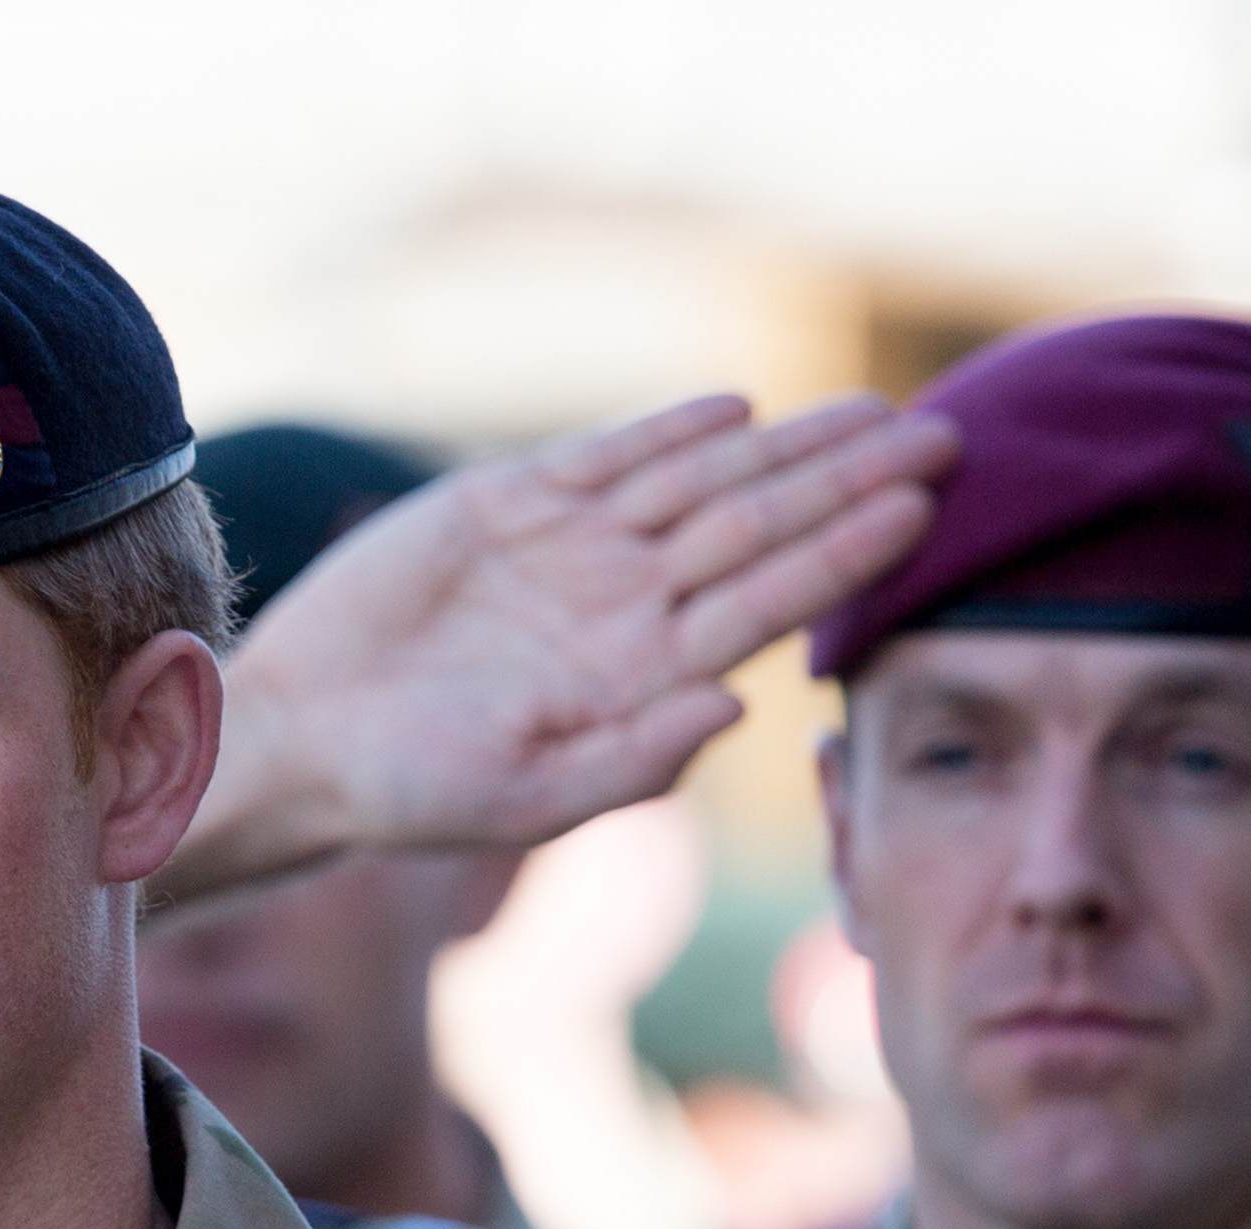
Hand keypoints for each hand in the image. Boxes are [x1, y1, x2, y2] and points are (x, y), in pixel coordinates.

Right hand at [173, 394, 954, 901]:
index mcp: (645, 675)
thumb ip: (636, 759)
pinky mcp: (506, 505)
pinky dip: (670, 432)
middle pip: (761, 528)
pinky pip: (608, 458)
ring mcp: (572, 552)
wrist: (302, 737)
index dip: (848, 551)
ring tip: (870, 408)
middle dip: (851, 482)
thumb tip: (737, 703)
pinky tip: (736, 410)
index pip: (772, 601)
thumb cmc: (410, 789)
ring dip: (787, 447)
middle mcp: (625, 606)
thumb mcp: (528, 798)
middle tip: (948, 433)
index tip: (926, 507)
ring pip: (703, 483)